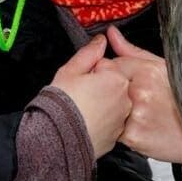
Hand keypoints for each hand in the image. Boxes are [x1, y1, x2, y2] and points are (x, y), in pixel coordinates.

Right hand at [50, 34, 131, 158]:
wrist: (56, 140)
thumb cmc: (61, 104)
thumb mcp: (70, 70)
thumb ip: (89, 53)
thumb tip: (101, 40)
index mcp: (116, 79)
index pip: (107, 65)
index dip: (91, 71)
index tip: (80, 80)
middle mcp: (125, 99)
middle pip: (113, 83)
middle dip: (99, 85)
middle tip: (80, 94)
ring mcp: (122, 118)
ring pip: (113, 102)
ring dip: (102, 102)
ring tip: (82, 109)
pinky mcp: (117, 135)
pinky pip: (111, 121)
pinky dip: (102, 120)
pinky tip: (86, 121)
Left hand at [97, 25, 181, 170]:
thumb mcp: (163, 67)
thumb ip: (132, 51)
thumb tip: (110, 33)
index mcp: (147, 70)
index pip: (106, 64)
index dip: (108, 71)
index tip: (116, 77)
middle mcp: (140, 91)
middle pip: (103, 85)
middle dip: (107, 89)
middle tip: (124, 95)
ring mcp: (135, 114)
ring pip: (106, 107)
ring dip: (110, 109)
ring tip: (132, 110)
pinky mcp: (132, 136)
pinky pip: (112, 128)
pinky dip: (117, 128)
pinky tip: (135, 125)